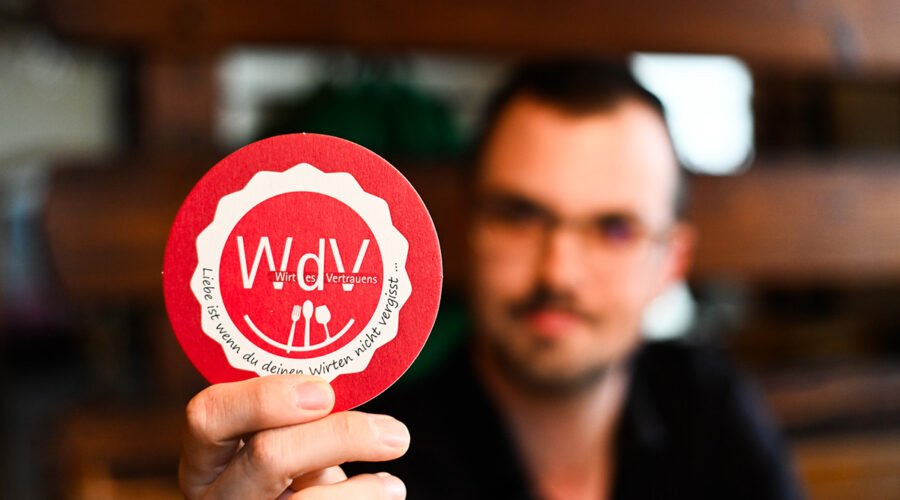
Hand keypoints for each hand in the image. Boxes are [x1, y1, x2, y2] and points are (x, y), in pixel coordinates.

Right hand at [179, 375, 408, 498]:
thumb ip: (297, 417)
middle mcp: (214, 494)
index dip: (264, 398)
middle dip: (337, 437)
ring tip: (395, 480)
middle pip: (267, 456)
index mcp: (205, 455)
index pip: (208, 415)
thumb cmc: (296, 468)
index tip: (325, 391)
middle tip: (394, 433)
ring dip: (363, 488)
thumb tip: (346, 391)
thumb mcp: (284, 439)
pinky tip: (387, 491)